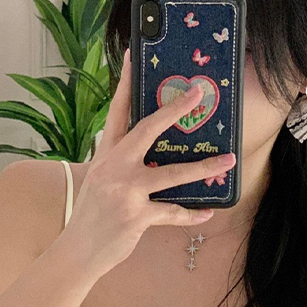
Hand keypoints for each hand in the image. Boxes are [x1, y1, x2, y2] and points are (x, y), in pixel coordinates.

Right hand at [61, 49, 235, 276]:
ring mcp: (125, 192)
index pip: (117, 111)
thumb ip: (124, 163)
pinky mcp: (136, 216)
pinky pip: (173, 213)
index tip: (135, 56)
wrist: (78, 250)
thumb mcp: (102, 180)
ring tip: (228, 160)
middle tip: (197, 94)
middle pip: (146, 130)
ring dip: (203, 167)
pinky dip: (192, 213)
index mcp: (106, 155)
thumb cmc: (93, 214)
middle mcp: (114, 168)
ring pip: (172, 174)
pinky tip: (208, 211)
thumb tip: (155, 152)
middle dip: (173, 110)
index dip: (126, 83)